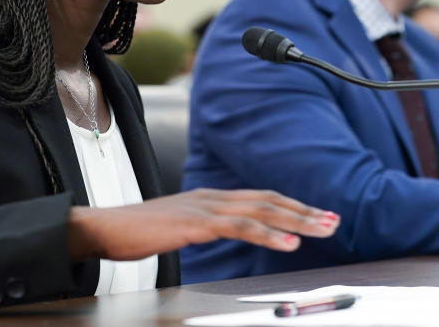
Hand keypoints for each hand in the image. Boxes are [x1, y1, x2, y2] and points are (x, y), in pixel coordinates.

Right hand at [66, 188, 339, 260]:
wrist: (104, 228)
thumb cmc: (137, 232)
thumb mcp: (180, 228)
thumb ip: (205, 227)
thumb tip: (226, 233)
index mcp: (211, 199)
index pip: (261, 199)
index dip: (292, 206)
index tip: (318, 216)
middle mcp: (213, 198)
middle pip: (269, 200)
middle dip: (304, 211)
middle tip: (334, 221)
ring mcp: (205, 208)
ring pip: (261, 210)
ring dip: (296, 220)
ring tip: (323, 230)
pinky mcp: (195, 223)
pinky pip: (239, 226)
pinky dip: (268, 232)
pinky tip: (289, 241)